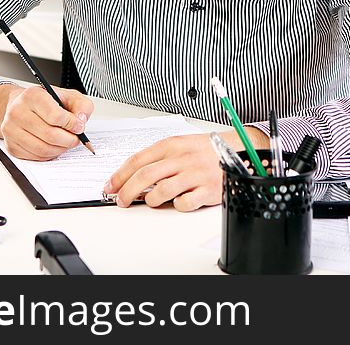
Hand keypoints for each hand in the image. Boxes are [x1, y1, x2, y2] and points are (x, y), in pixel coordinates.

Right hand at [0, 84, 94, 160]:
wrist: (20, 105)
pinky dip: (49, 155)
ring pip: (42, 149)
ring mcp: (11, 130)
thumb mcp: (67, 95)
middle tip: (76, 139)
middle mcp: (18, 112)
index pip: (55, 116)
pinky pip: (35, 157)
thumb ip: (81, 105)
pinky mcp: (11, 145)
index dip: (72, 124)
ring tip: (66, 143)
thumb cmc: (45, 101)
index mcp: (33, 96)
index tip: (79, 126)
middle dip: (69, 140)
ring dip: (60, 149)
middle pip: (50, 135)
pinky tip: (54, 146)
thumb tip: (81, 121)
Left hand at [104, 128, 268, 211]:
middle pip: (145, 176)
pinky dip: (177, 206)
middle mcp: (182, 158)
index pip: (138, 160)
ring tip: (151, 201)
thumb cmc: (207, 149)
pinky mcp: (207, 189)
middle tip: (121, 200)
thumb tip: (134, 175)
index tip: (111, 186)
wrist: (238, 149)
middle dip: (127, 191)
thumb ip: (160, 157)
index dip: (120, 175)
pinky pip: (184, 203)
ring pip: (162, 191)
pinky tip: (178, 202)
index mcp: (172, 145)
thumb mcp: (181, 144)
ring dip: (151, 200)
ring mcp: (195, 174)